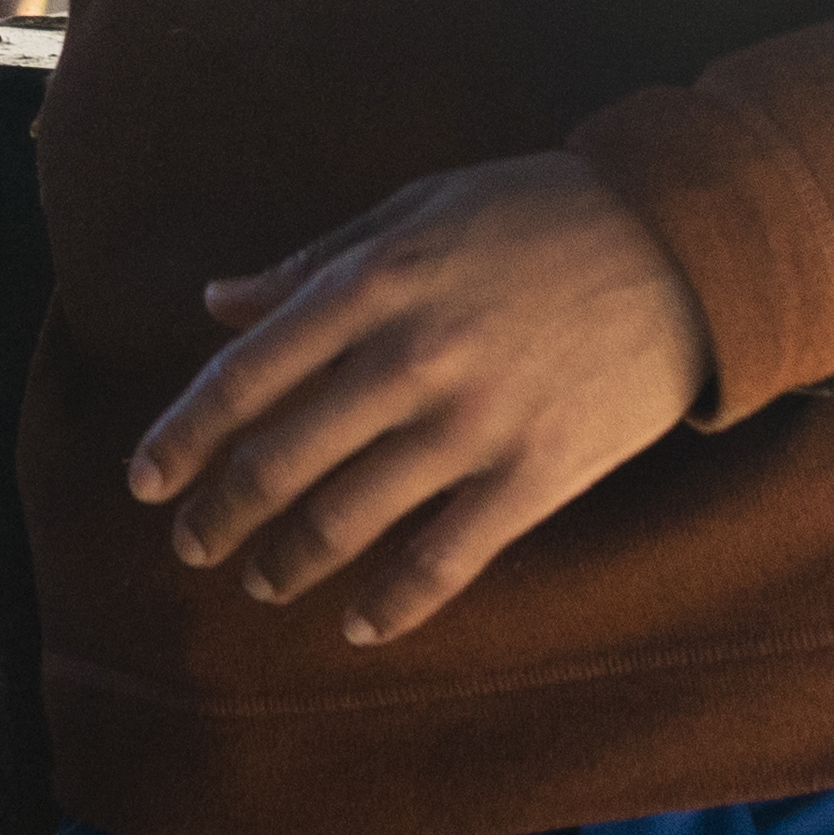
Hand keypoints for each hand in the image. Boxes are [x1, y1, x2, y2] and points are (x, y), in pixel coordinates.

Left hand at [124, 152, 714, 645]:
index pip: (245, 377)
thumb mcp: (419, 207)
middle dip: (221, 516)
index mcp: (373, 283)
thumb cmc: (543, 212)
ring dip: (289, 565)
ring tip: (264, 583)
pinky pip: (445, 560)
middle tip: (194, 546)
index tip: (145, 482)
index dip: (182, 438)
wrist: (688, 240)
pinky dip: (392, 605)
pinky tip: (358, 627)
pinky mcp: (536, 475)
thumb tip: (218, 302)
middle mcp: (409, 359)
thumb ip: (314, 263)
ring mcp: (474, 424)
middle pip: (280, 462)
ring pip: (348, 521)